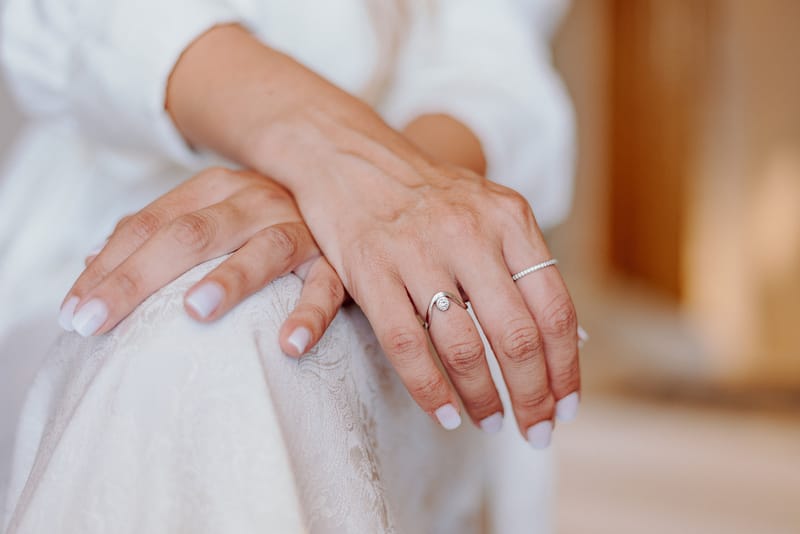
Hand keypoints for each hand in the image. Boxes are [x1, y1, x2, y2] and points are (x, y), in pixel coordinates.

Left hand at [59, 167, 344, 356]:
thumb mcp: (209, 212)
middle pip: (190, 234)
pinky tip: (288, 344)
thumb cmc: (260, 218)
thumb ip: (158, 231)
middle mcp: (253, 200)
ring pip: (263, 248)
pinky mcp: (337, 257)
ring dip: (230, 279)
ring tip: (193, 312)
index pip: (149, 224)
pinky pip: (326, 286)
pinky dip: (310, 313)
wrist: (342, 189)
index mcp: (215, 189)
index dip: (108, 267)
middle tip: (97, 320)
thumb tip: (93, 260)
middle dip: (137, 278)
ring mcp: (298, 227)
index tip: (73, 312)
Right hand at [291, 146, 579, 446]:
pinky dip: (428, 389)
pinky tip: (443, 414)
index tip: (566, 405)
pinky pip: (405, 345)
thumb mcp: (487, 209)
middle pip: (515, 336)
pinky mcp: (369, 269)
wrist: (349, 155)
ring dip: (483, 399)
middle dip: (533, 396)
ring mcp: (417, 251)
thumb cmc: (426, 193)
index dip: (565, 366)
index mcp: (508, 218)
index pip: (553, 307)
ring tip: (492, 423)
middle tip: (536, 431)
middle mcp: (468, 233)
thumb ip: (525, 264)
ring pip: (463, 347)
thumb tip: (568, 337)